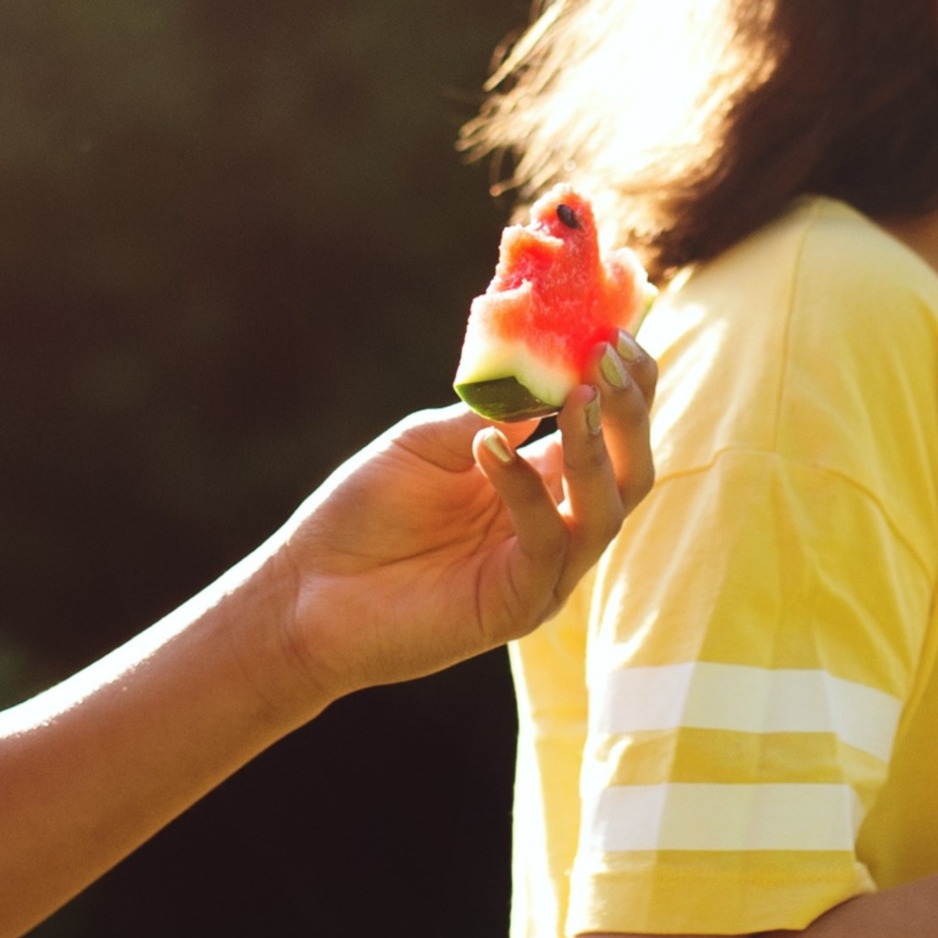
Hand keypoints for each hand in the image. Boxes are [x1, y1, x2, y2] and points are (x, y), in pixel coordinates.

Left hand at [265, 344, 658, 705]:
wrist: (306, 590)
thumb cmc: (362, 512)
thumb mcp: (428, 441)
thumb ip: (491, 413)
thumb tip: (550, 365)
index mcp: (539, 482)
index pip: (609, 433)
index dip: (626, 385)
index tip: (617, 331)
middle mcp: (554, 526)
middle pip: (631, 473)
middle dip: (630, 412)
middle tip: (610, 357)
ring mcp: (542, 571)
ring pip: (607, 512)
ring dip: (595, 447)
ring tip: (575, 395)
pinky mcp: (518, 606)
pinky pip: (546, 543)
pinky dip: (525, 489)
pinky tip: (489, 448)